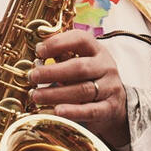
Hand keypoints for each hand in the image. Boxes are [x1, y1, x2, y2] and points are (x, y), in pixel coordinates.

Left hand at [29, 31, 128, 147]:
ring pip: (83, 90)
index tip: (39, 51)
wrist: (116, 103)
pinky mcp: (110, 108)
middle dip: (53, 72)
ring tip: (36, 96)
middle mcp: (106, 67)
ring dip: (56, 94)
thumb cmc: (91, 79)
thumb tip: (38, 58)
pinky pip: (91, 110)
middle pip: (80, 67)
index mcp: (97, 51)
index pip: (81, 39)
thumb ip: (64, 59)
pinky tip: (57, 111)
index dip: (59, 43)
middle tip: (33, 77)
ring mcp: (110, 87)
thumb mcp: (82, 63)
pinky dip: (73, 111)